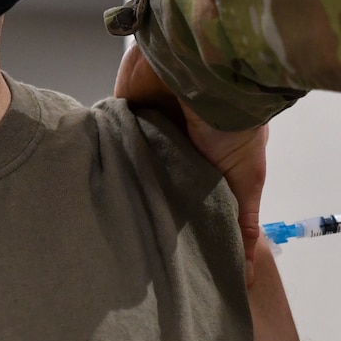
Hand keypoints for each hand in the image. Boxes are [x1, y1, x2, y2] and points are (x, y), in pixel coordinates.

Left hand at [116, 43, 267, 275]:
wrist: (204, 69)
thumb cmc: (233, 126)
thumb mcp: (248, 178)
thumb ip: (244, 220)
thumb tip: (247, 270)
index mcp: (207, 159)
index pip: (189, 195)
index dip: (180, 221)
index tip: (169, 255)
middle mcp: (177, 144)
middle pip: (157, 182)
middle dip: (148, 207)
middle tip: (132, 247)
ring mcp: (148, 127)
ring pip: (131, 164)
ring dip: (123, 184)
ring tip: (105, 225)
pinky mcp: (123, 113)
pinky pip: (108, 138)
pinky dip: (103, 155)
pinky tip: (91, 186)